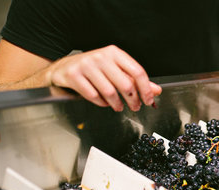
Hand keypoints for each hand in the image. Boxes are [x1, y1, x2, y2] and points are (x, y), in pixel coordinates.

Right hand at [46, 45, 161, 111]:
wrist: (63, 68)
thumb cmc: (93, 69)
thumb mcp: (115, 70)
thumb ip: (135, 80)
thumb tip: (155, 90)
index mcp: (114, 53)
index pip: (137, 72)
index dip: (146, 89)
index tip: (149, 100)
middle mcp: (101, 57)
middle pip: (125, 84)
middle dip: (133, 100)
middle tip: (135, 106)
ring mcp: (87, 65)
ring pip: (110, 92)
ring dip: (117, 104)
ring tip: (118, 106)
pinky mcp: (74, 76)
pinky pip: (93, 96)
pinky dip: (101, 103)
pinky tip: (103, 102)